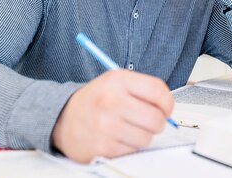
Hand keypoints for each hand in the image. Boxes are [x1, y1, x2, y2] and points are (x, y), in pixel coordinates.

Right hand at [51, 70, 173, 162]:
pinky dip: (128, 146)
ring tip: (126, 127)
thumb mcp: (116, 82)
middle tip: (146, 120)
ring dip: (141, 135)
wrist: (62, 117)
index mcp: (117, 80)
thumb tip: (169, 107)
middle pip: (156, 118)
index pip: (158, 91)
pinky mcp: (103, 147)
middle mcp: (111, 101)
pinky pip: (132, 150)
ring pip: (147, 138)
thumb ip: (143, 90)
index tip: (165, 108)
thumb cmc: (95, 100)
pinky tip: (116, 137)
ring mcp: (106, 125)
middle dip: (156, 122)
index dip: (167, 103)